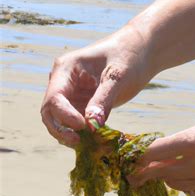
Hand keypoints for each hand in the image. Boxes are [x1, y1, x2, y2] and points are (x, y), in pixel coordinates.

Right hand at [40, 25, 153, 146]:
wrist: (142, 51)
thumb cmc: (129, 57)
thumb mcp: (117, 77)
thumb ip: (103, 100)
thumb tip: (91, 125)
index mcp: (66, 69)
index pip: (54, 98)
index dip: (64, 116)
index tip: (82, 126)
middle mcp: (64, 83)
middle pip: (50, 112)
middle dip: (60, 129)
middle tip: (78, 142)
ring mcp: (73, 95)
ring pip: (61, 121)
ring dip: (69, 134)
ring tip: (86, 144)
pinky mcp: (86, 105)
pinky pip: (77, 124)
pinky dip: (82, 134)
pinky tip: (94, 142)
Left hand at [128, 100, 194, 195]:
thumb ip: (188, 139)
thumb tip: (168, 151)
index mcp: (194, 141)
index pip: (152, 155)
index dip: (137, 159)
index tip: (128, 162)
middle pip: (161, 173)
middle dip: (148, 171)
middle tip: (138, 171)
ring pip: (178, 185)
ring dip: (170, 178)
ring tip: (168, 170)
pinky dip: (190, 188)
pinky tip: (192, 179)